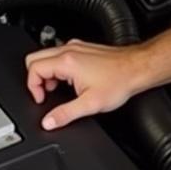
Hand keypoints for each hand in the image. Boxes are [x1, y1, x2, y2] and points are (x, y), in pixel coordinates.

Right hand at [24, 39, 149, 129]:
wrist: (137, 69)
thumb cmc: (118, 82)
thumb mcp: (90, 105)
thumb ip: (65, 114)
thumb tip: (48, 122)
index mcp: (66, 61)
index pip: (33, 69)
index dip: (33, 87)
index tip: (43, 99)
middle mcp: (69, 50)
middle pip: (34, 58)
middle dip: (36, 78)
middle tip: (47, 93)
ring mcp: (76, 47)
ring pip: (46, 55)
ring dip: (47, 73)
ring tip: (59, 89)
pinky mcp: (83, 48)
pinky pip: (60, 55)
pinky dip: (58, 68)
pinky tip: (70, 80)